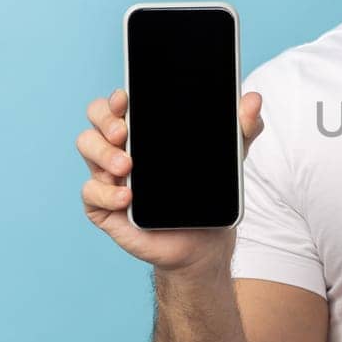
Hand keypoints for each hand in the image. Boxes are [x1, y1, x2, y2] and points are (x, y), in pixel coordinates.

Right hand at [76, 87, 264, 273]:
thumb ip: (241, 129)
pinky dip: (106, 192)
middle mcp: (120, 148)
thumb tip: (254, 100)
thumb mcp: (228, 159)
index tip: (126, 99)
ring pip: (87, 149)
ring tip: (128, 166)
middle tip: (123, 133)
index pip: (119, 104)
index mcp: (143, 130)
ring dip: (102, 154)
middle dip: (104, 120)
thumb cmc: (206, 193)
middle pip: (95, 120)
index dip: (115, 99)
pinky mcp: (105, 206)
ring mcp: (109, 176)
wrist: (204, 242)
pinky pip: (90, 193)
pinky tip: (127, 197)